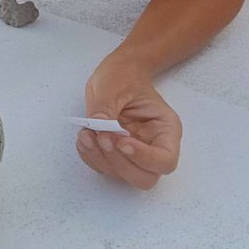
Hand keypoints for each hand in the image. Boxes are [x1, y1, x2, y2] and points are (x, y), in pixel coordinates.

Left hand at [76, 56, 181, 189]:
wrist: (117, 72)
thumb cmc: (123, 75)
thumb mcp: (113, 84)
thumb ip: (105, 107)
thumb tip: (98, 128)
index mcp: (165, 128)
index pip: (165, 160)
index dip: (144, 158)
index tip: (121, 142)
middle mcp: (153, 146)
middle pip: (145, 177)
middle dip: (119, 163)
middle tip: (101, 137)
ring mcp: (135, 153)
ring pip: (124, 176)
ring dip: (101, 160)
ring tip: (86, 134)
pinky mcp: (116, 154)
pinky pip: (105, 167)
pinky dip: (91, 158)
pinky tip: (83, 138)